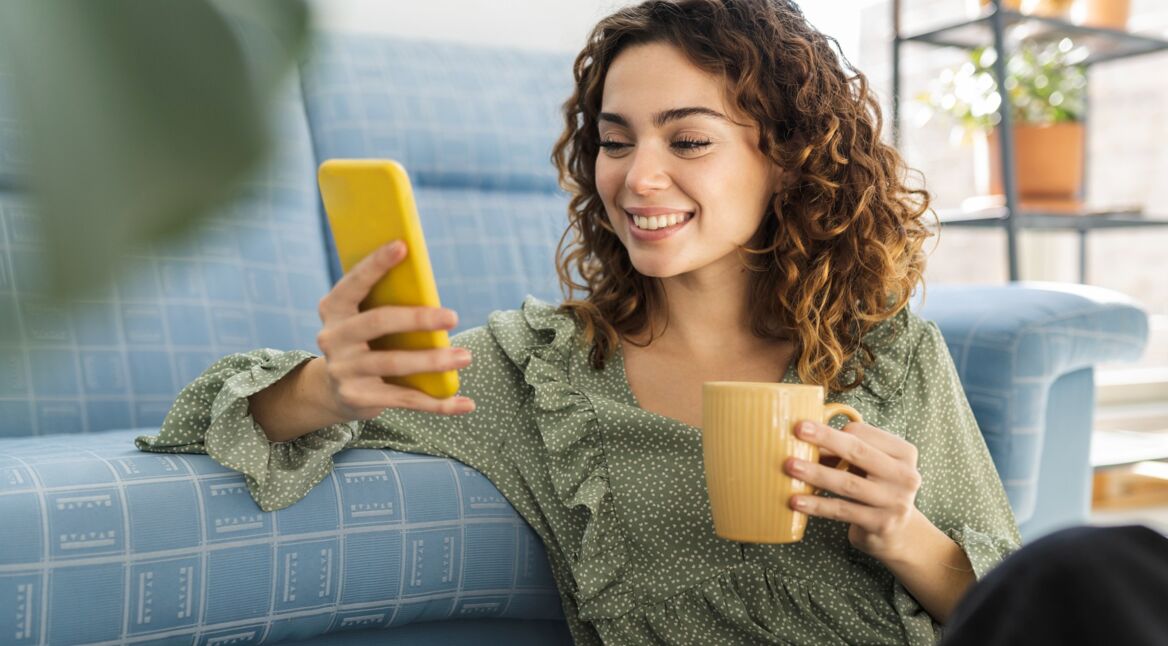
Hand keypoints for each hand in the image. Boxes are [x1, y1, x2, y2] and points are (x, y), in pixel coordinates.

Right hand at [314, 240, 475, 420]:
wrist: (332, 390)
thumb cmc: (364, 341)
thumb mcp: (364, 318)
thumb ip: (385, 303)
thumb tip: (429, 289)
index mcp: (333, 308)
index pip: (354, 282)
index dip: (376, 264)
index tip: (403, 245)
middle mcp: (332, 338)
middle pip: (378, 322)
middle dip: (418, 318)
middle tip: (453, 316)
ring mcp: (344, 370)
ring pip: (395, 363)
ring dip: (434, 361)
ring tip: (465, 356)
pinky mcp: (359, 398)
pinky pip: (406, 399)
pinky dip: (439, 404)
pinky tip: (466, 403)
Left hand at [783, 420, 922, 560]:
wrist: (899, 533)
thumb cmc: (877, 489)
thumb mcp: (872, 466)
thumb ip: (848, 451)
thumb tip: (806, 434)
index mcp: (904, 453)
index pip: (864, 434)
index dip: (833, 431)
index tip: (806, 429)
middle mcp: (906, 475)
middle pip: (858, 452)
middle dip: (826, 439)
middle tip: (799, 430)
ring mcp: (895, 501)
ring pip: (848, 483)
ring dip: (816, 473)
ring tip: (790, 466)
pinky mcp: (882, 524)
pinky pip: (842, 510)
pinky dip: (817, 505)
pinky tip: (796, 500)